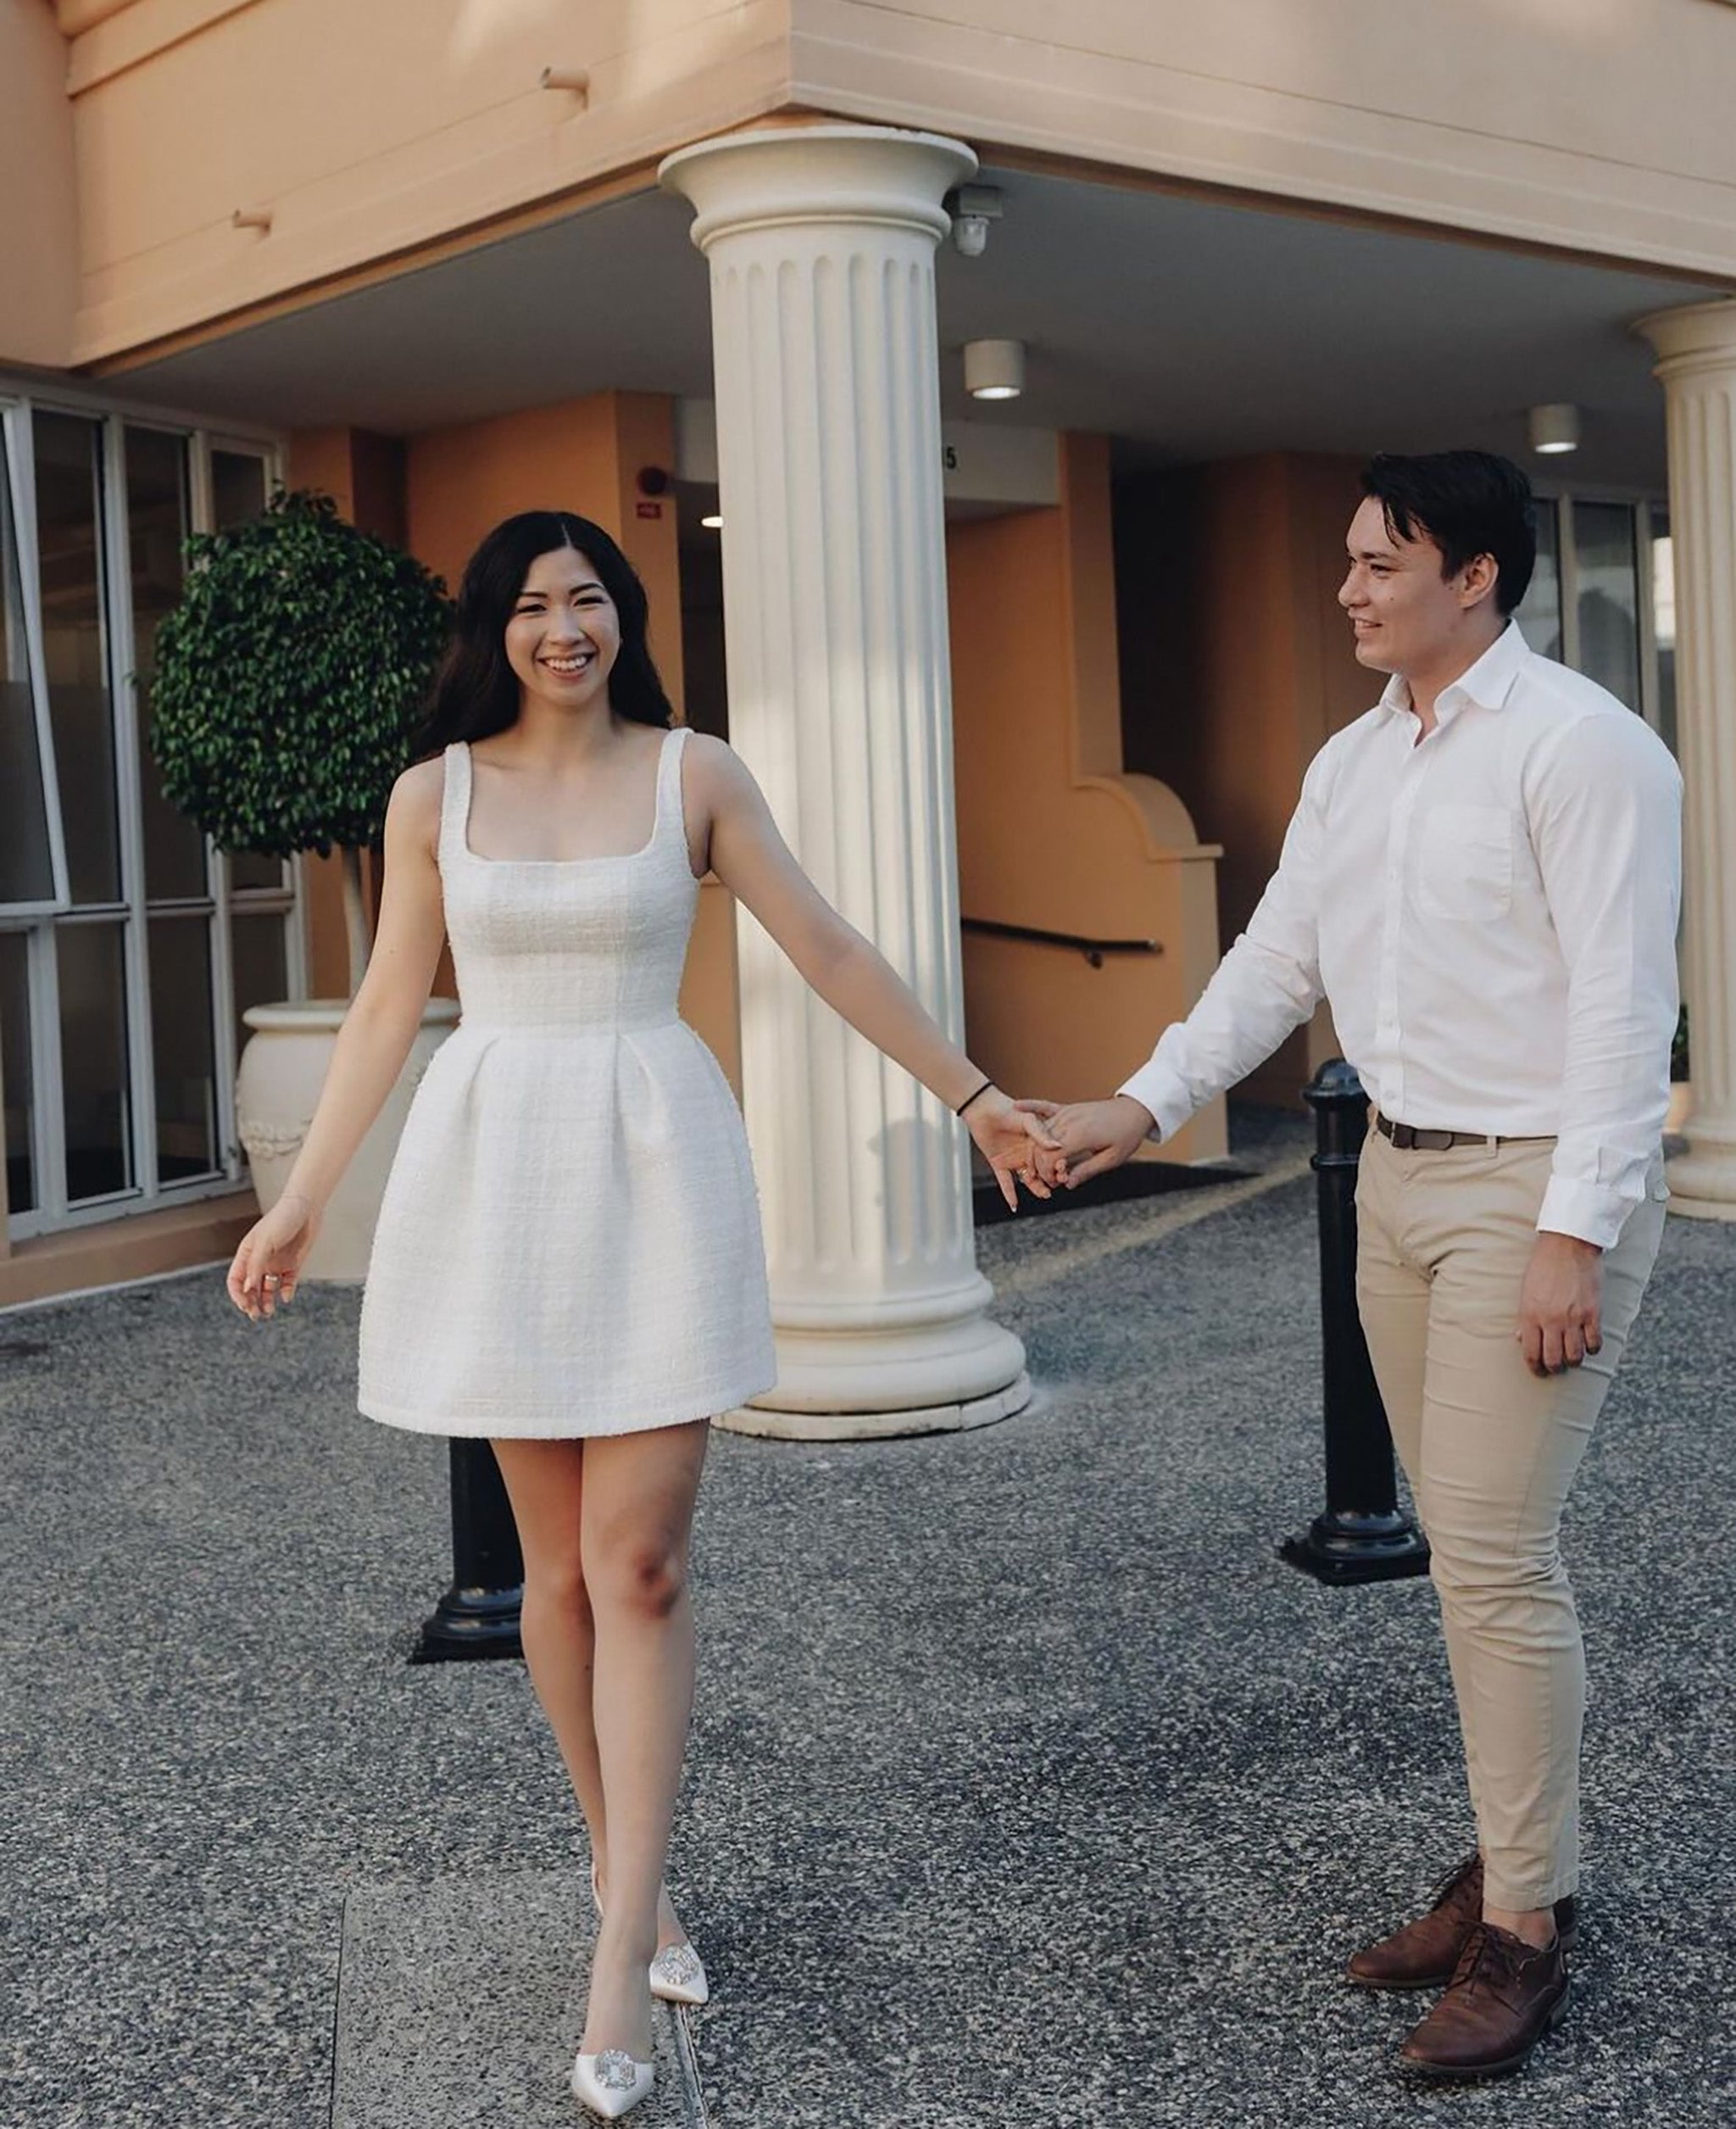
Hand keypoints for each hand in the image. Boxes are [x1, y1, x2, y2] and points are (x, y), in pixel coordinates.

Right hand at [227, 1192, 321, 1320]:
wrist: (307, 1208)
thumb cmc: (282, 1219)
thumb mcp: (266, 1242)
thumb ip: (256, 1265)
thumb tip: (248, 1288)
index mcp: (247, 1254)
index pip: (236, 1279)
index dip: (237, 1294)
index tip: (244, 1304)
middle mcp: (260, 1261)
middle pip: (250, 1288)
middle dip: (250, 1302)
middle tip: (256, 1315)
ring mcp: (276, 1263)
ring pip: (267, 1289)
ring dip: (266, 1301)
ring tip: (269, 1312)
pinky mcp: (292, 1264)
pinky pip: (286, 1283)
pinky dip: (285, 1292)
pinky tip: (285, 1296)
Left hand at [963, 1089, 1061, 1210]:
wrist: (982, 1109)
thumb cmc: (1007, 1110)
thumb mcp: (1029, 1121)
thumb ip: (1042, 1135)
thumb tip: (1058, 1146)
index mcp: (1037, 1142)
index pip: (1052, 1158)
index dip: (1058, 1166)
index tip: (1065, 1173)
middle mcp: (1028, 1152)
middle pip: (1042, 1171)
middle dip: (1050, 1181)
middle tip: (1055, 1188)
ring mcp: (1014, 1159)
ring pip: (1027, 1179)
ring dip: (1035, 1188)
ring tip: (1044, 1194)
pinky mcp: (999, 1164)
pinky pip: (1006, 1182)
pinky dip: (1010, 1194)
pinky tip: (1014, 1205)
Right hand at [1016, 1095, 1153, 1186]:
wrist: (1135, 1111)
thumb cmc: (1126, 1136)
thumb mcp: (1110, 1159)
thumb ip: (1086, 1171)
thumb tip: (1067, 1184)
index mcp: (1081, 1136)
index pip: (1050, 1157)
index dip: (1046, 1173)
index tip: (1053, 1183)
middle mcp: (1070, 1122)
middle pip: (1040, 1145)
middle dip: (1039, 1165)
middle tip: (1047, 1178)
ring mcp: (1068, 1112)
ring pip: (1039, 1131)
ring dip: (1034, 1147)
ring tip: (1037, 1163)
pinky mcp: (1068, 1107)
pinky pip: (1044, 1106)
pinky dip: (1030, 1106)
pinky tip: (1017, 1106)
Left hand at [1515, 1232, 1602, 1377]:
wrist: (1567, 1245)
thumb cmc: (1543, 1266)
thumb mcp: (1526, 1291)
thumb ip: (1524, 1317)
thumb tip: (1520, 1339)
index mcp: (1530, 1315)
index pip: (1531, 1353)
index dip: (1535, 1368)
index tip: (1539, 1372)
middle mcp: (1550, 1320)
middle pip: (1553, 1359)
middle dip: (1554, 1368)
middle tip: (1556, 1367)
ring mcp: (1573, 1318)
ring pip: (1575, 1356)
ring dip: (1573, 1361)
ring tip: (1572, 1357)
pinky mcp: (1592, 1313)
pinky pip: (1594, 1343)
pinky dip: (1592, 1349)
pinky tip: (1588, 1344)